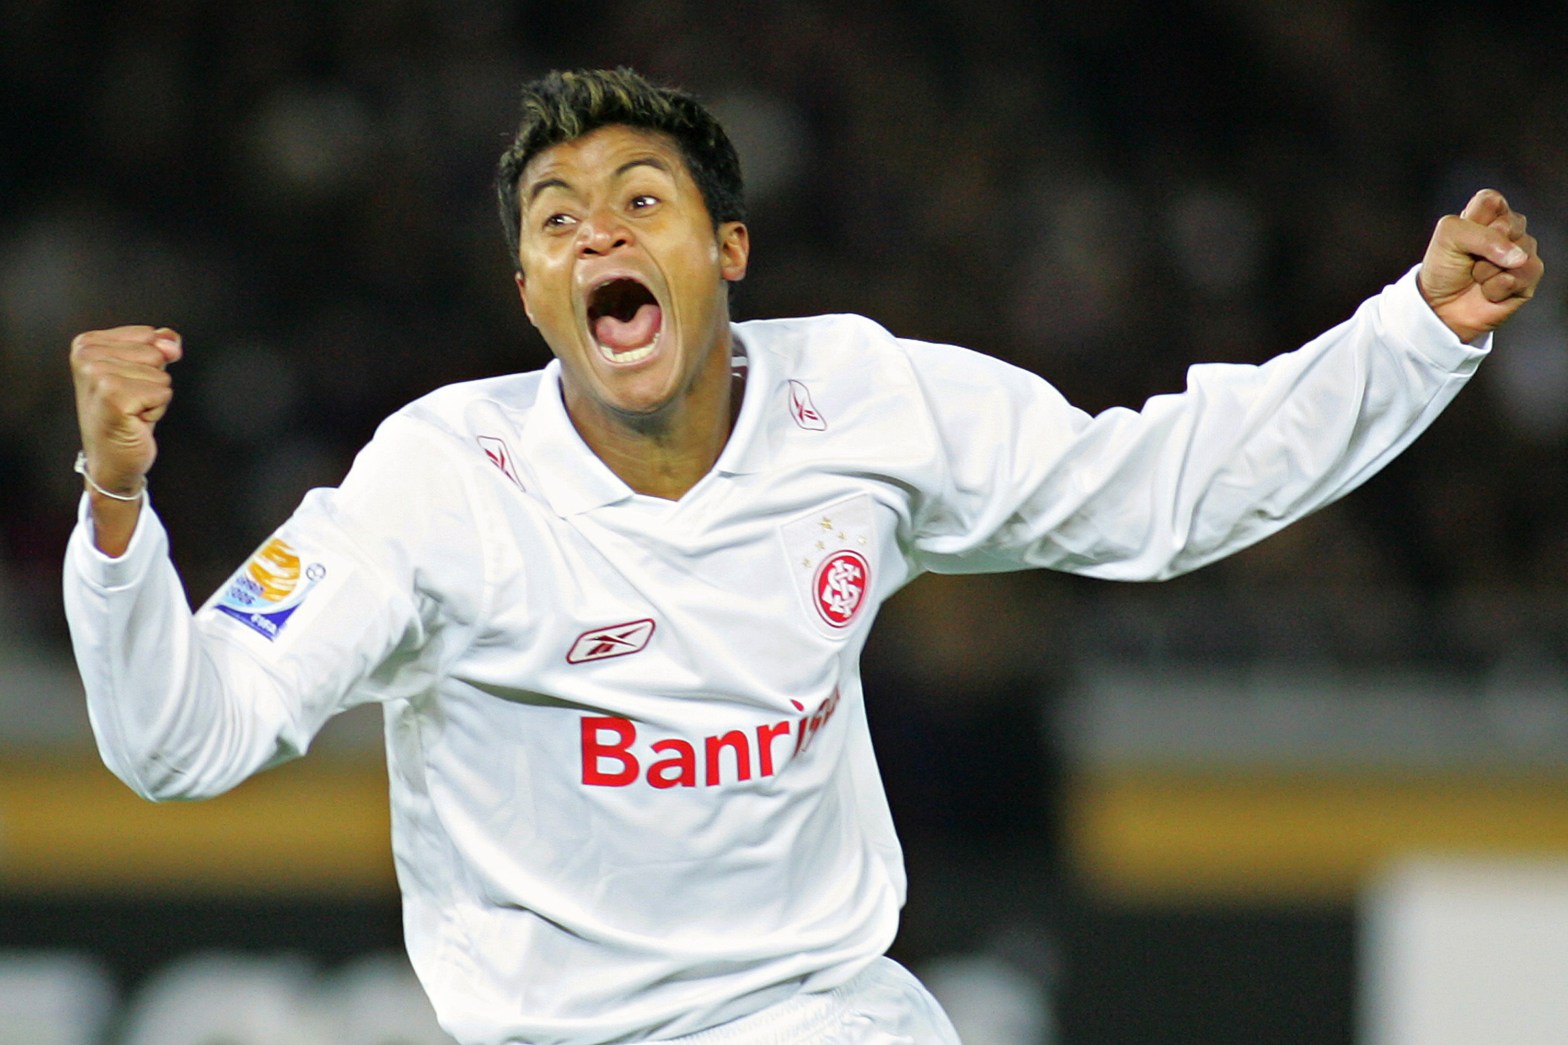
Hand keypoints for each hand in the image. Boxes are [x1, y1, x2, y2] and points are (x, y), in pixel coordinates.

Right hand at [69, 326, 182, 552]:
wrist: (112, 459)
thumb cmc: (125, 416)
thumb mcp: (141, 373)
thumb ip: (158, 346)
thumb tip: (170, 340)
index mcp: (87, 343)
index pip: (149, 335)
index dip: (150, 364)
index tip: (128, 384)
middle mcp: (87, 356)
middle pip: (156, 353)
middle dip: (152, 381)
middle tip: (130, 401)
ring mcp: (97, 375)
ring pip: (161, 375)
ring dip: (154, 398)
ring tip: (131, 410)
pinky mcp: (113, 396)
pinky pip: (163, 392)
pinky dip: (156, 410)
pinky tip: (134, 420)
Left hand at [1419, 189, 1543, 342]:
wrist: (1440, 307)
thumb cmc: (1443, 269)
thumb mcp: (1447, 237)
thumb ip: (1481, 235)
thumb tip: (1519, 256)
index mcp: (1489, 213)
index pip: (1491, 200)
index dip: (1473, 221)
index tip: (1460, 237)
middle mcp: (1510, 229)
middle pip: (1508, 226)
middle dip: (1480, 248)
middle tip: (1469, 260)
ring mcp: (1523, 251)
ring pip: (1516, 253)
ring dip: (1487, 271)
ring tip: (1477, 277)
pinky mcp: (1530, 276)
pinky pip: (1521, 275)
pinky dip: (1496, 288)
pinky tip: (1489, 291)